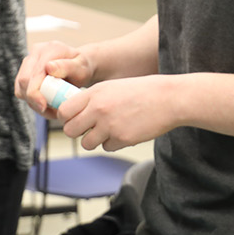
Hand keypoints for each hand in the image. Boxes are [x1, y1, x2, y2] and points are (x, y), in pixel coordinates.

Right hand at [14, 40, 94, 117]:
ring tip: (52, 109)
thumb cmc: (82, 68)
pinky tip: (47, 105)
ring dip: (34, 103)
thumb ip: (67, 66)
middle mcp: (35, 54)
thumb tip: (48, 67)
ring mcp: (28, 63)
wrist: (79, 67)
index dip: (35, 92)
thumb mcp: (81, 67)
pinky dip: (33, 102)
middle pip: (23, 81)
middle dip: (34, 100)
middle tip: (51, 112)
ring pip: (20, 88)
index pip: (34, 73)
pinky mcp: (25, 73)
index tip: (43, 107)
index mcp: (49, 50)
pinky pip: (22, 92)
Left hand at [57, 75, 173, 151]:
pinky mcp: (122, 138)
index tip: (74, 118)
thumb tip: (76, 113)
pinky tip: (125, 131)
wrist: (169, 98)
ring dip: (95, 140)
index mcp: (94, 93)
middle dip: (78, 132)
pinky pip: (107, 147)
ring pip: (87, 143)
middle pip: (70, 130)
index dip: (67, 118)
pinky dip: (114, 143)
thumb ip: (93, 99)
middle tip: (89, 128)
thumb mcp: (113, 87)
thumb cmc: (143, 91)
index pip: (64, 111)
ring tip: (109, 130)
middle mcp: (98, 109)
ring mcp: (109, 125)